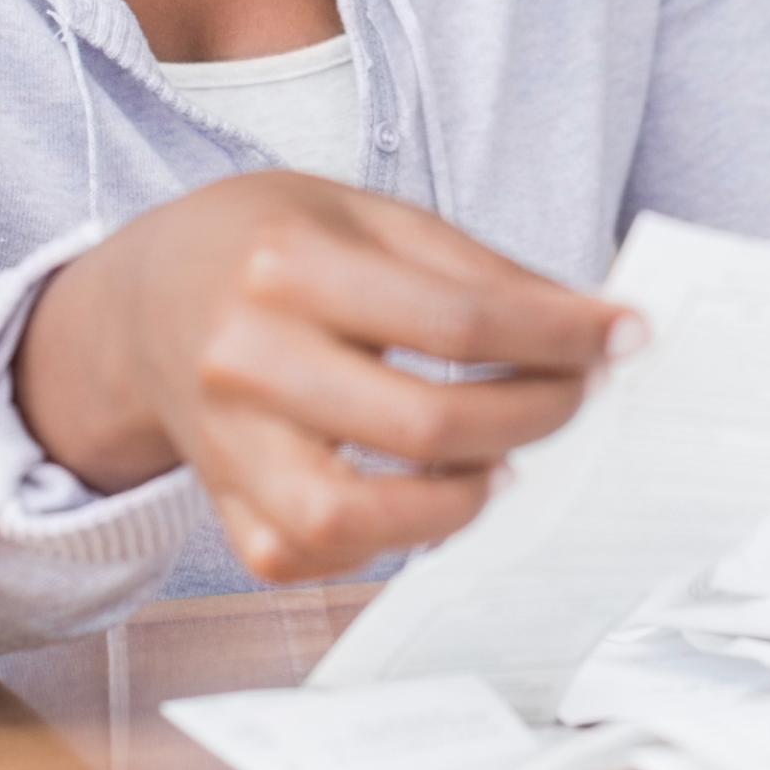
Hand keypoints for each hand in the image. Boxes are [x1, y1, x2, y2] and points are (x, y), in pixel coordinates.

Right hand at [14, 172, 635, 581]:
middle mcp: (246, 356)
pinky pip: (310, 553)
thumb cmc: (274, 244)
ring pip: (354, 515)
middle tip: (580, 397)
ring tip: (506, 461)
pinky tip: (428, 494)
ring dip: (459, 500)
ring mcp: (225, 441)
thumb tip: (589, 321)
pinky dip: (385, 538)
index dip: (558, 333)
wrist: (144, 295)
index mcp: (288, 263)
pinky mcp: (222, 505)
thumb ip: (477, 269)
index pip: (455, 317)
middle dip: (533, 414)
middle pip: (422, 421)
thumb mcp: (371, 216)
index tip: (624, 336)